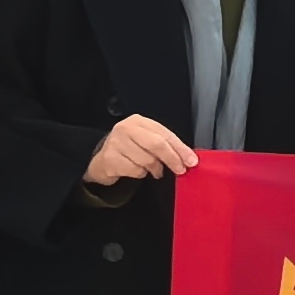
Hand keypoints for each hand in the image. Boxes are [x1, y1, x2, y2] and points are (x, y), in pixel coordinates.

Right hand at [82, 113, 199, 189]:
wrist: (102, 160)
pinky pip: (135, 170)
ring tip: (153, 169)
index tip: (191, 160)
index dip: (180, 148)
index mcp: (139, 121)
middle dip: (172, 159)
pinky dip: (140, 173)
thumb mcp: (146, 140)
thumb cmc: (130, 149)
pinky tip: (136, 169)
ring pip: (147, 160)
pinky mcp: (110, 159)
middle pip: (157, 144)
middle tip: (181, 170)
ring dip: (154, 169)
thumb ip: (164, 145)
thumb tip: (187, 158)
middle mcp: (126, 128)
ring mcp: (116, 143)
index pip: (165, 134)